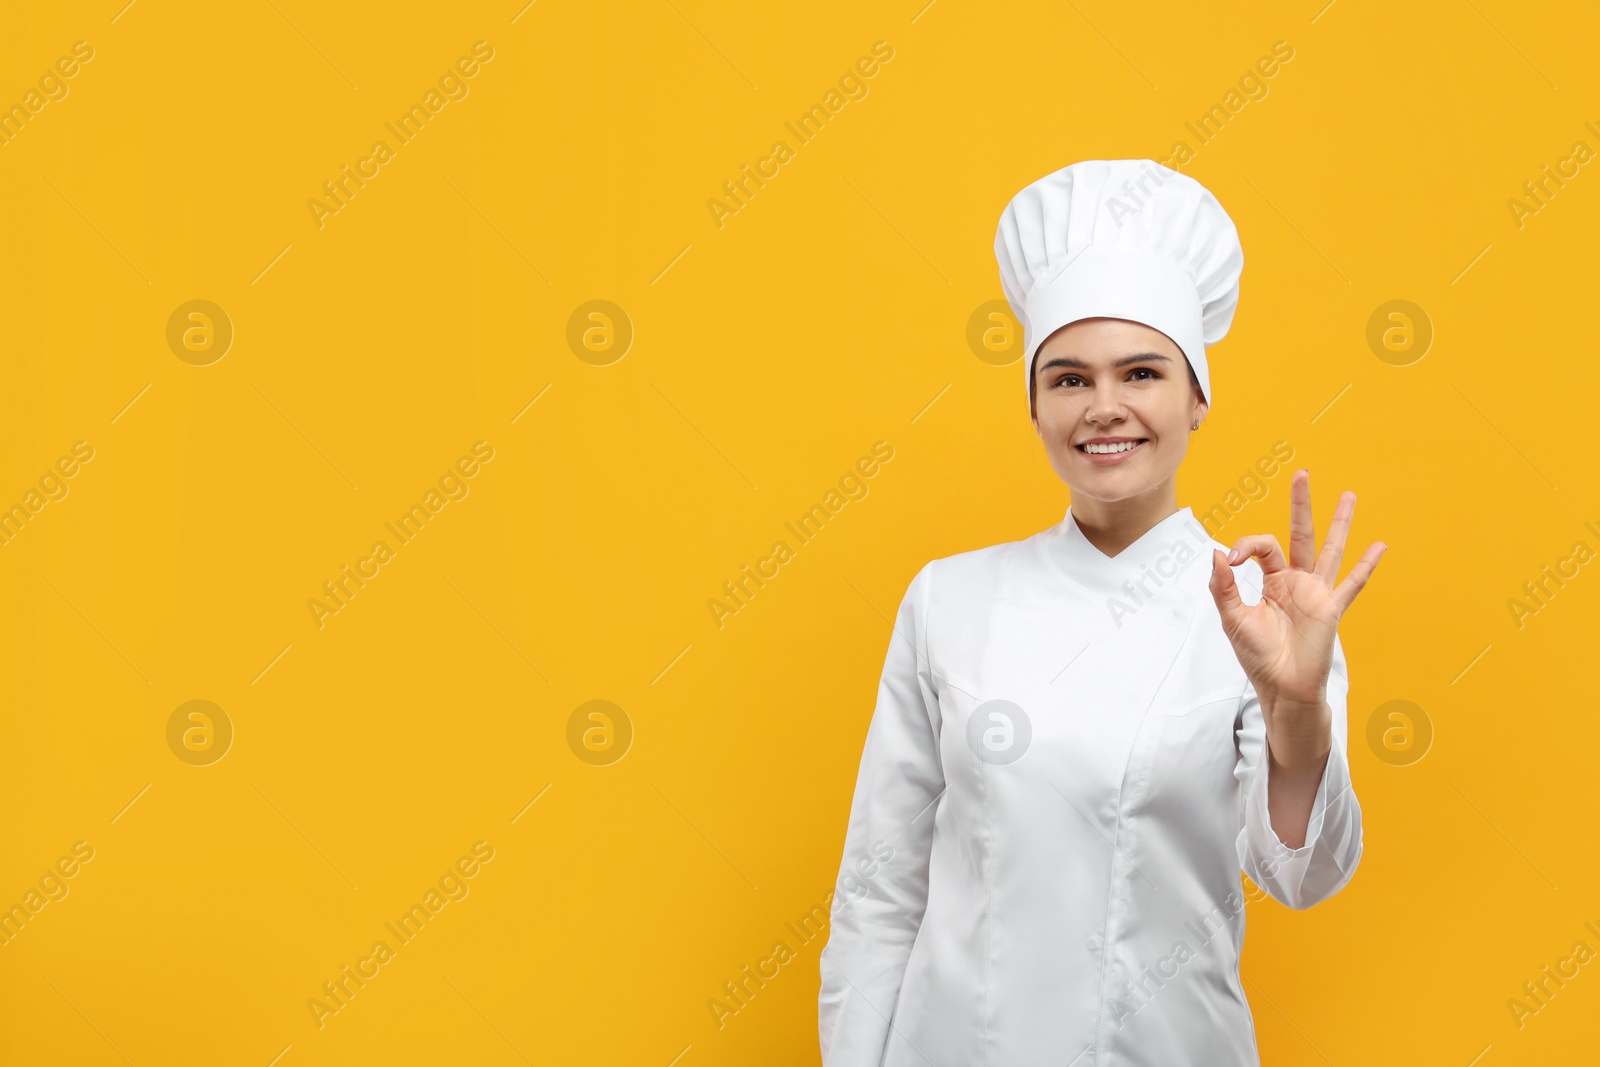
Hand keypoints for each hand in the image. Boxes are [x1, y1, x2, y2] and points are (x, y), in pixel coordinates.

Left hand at [1207, 470, 1386, 710]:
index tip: (1232, 559)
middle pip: (1300, 534)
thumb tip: (1217, 554)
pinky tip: (1380, 546)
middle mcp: (1295, 580)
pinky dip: (1366, 566)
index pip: (1262, 546)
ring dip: (1340, 523)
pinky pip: (1352, 584)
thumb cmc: (1257, 655)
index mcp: (1271, 581)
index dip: (1246, 545)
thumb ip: (1222, 587)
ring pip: (1330, 550)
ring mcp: (1317, 592)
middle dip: (1301, 505)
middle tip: (1301, 474)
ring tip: (1349, 495)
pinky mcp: (1331, 608)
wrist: (1282, 687)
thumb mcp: (1232, 619)